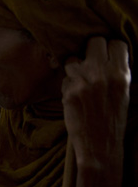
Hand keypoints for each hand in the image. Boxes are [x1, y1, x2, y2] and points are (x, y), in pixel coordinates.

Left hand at [62, 37, 129, 169]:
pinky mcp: (68, 92)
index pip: (116, 43)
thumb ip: (115, 72)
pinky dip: (67, 84)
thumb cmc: (113, 119)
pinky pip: (64, 78)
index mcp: (121, 74)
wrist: (100, 145)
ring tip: (80, 81)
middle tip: (90, 62)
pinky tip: (74, 95)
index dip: (110, 48)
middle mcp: (102, 74)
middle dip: (91, 50)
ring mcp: (84, 81)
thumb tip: (106, 54)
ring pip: (73, 58)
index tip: (106, 57)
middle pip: (94, 42)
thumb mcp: (123, 92)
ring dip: (74, 67)